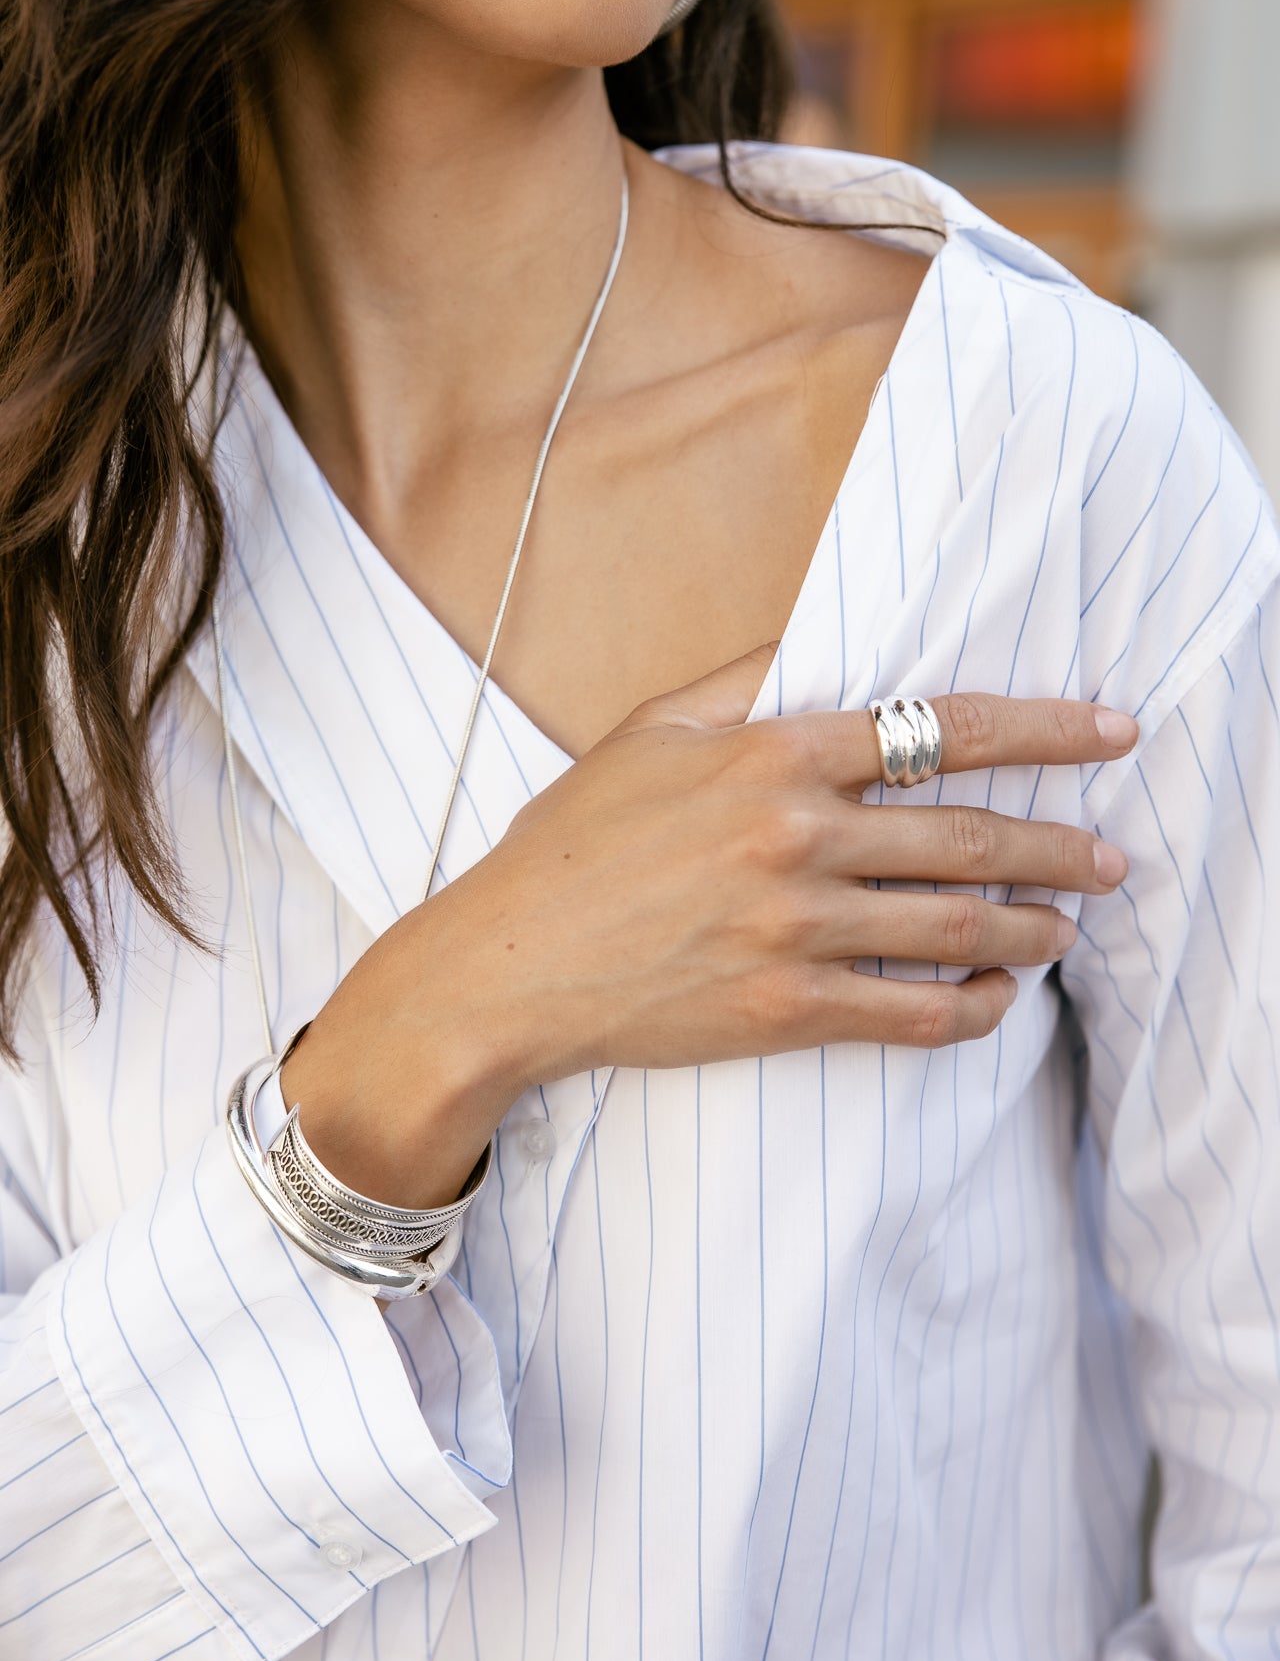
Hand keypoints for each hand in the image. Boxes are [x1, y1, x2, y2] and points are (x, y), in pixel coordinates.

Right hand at [284, 643, 1136, 1204]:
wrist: (509, 966)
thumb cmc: (573, 842)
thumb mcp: (651, 731)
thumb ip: (745, 681)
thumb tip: (823, 644)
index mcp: (772, 756)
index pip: (941, 730)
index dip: (1044, 729)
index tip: (1110, 731)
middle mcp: (796, 838)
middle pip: (969, 837)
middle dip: (1060, 847)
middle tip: (1115, 857)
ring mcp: (794, 930)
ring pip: (954, 928)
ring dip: (1032, 927)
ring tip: (1070, 926)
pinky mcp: (785, 1011)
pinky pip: (909, 1016)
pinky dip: (971, 1009)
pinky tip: (998, 997)